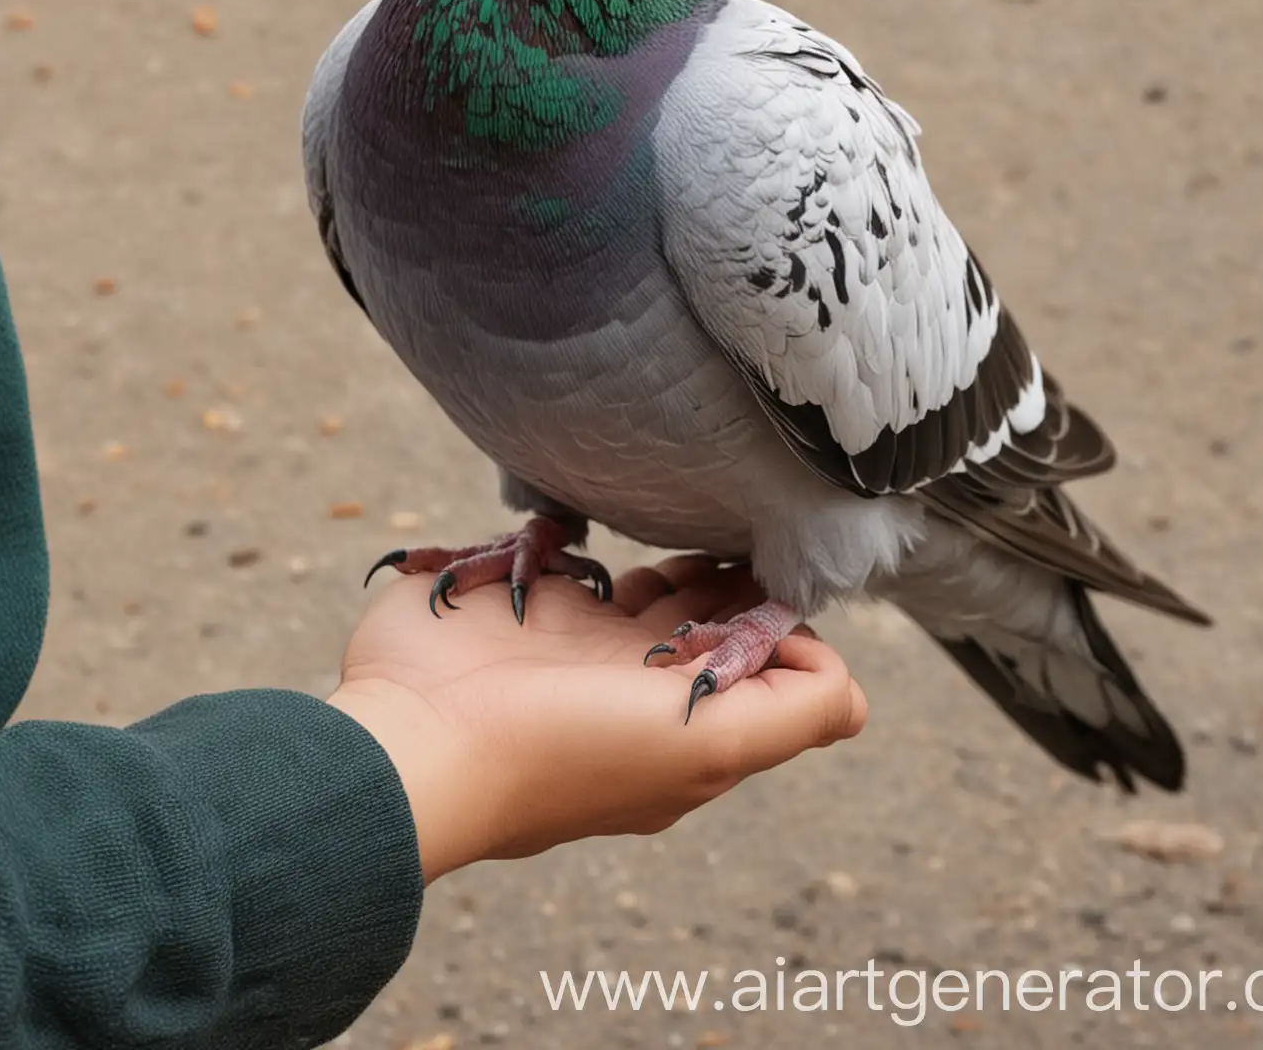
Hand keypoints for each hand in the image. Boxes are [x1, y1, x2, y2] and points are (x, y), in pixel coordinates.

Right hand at [329, 555, 865, 881]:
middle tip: (732, 530)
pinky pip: (579, 549)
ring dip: (680, 552)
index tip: (760, 590)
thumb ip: (799, 711)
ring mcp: (579, 640)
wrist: (421, 736)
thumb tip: (842, 675)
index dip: (780, 623)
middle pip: (717, 616)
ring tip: (684, 518)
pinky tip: (602, 513)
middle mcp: (638, 684)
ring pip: (657, 582)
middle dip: (736, 574)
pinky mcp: (527, 599)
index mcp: (687, 724)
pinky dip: (594, 532)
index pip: (766, 666)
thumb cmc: (570, 748)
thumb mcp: (711, 747)